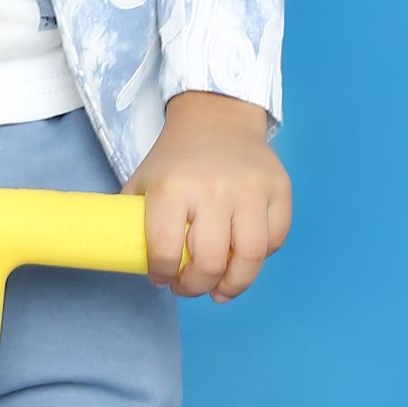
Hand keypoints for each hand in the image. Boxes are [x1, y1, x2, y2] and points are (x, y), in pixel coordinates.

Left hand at [124, 91, 292, 300]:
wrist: (216, 117)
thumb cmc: (176, 159)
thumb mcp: (144, 181)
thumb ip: (134, 220)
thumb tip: (129, 261)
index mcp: (172, 188)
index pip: (166, 250)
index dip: (162, 274)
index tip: (162, 278)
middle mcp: (214, 189)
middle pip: (210, 262)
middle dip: (196, 286)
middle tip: (189, 286)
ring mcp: (251, 189)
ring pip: (251, 257)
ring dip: (234, 285)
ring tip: (220, 289)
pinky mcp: (279, 188)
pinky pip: (276, 239)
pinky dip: (261, 258)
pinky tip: (243, 259)